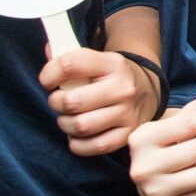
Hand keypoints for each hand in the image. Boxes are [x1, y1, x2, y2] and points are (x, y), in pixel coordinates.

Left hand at [40, 48, 162, 157]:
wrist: (148, 91)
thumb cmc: (111, 76)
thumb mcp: (97, 60)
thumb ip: (69, 54)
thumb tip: (50, 49)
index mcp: (112, 63)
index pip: (70, 64)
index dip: (49, 74)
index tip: (47, 80)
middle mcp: (123, 88)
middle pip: (72, 101)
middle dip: (56, 103)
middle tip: (59, 101)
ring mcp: (127, 113)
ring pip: (80, 126)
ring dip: (65, 124)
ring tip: (68, 118)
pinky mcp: (128, 134)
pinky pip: (93, 146)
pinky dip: (78, 143)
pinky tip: (79, 134)